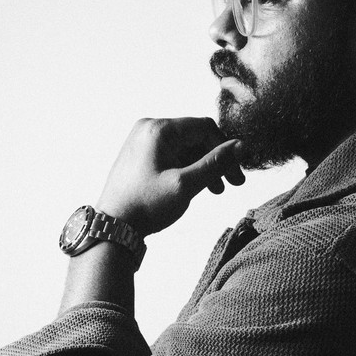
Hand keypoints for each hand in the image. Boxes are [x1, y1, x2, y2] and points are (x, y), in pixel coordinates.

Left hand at [97, 117, 244, 236]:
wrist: (113, 227)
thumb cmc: (146, 205)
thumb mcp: (186, 184)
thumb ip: (216, 163)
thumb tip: (242, 146)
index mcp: (159, 129)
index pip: (205, 128)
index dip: (225, 149)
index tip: (237, 173)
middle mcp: (149, 129)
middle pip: (195, 137)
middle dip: (215, 160)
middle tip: (232, 184)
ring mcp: (143, 142)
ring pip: (186, 148)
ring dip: (203, 166)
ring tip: (215, 190)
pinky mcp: (141, 156)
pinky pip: (173, 155)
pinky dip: (188, 169)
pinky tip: (196, 187)